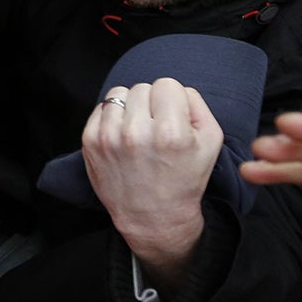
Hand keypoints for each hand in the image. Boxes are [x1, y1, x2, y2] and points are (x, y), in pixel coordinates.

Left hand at [81, 78, 224, 283]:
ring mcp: (109, 137)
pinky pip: (101, 107)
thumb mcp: (210, 143)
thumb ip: (197, 105)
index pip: (168, 85)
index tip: (173, 118)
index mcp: (171, 132)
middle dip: (152, 103)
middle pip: (143, 87)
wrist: (153, 216)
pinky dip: (112, 116)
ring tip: (138, 129)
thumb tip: (176, 89)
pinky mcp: (90, 142)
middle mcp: (137, 133)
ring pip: (119, 93)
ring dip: (130, 107)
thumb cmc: (184, 179)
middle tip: (156, 127)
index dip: (173, 100)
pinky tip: (122, 135)